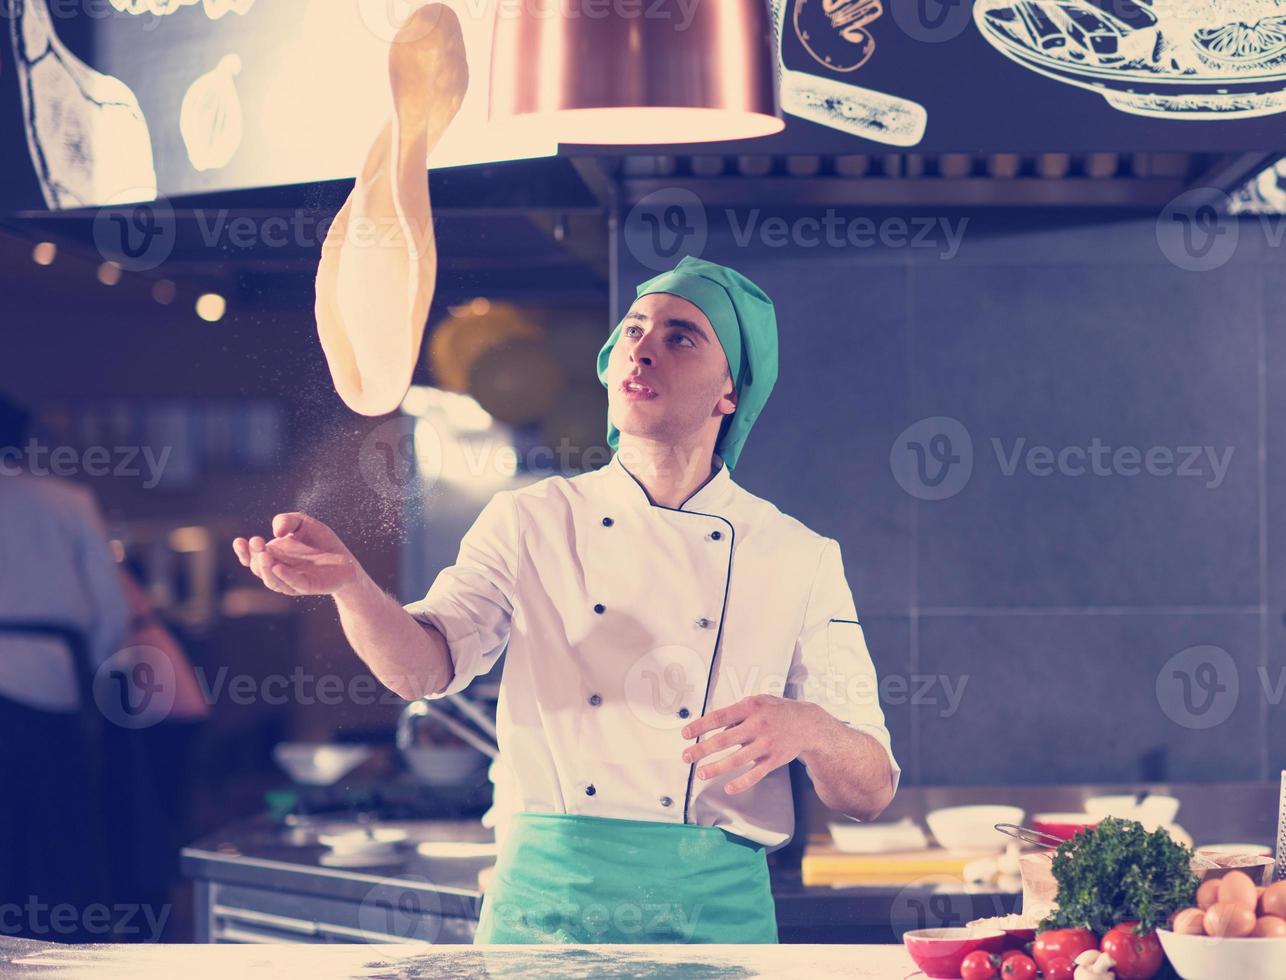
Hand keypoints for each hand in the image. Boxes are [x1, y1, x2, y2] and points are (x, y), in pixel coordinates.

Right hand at [232, 513, 360, 597]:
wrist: (345, 560)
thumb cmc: (321, 542)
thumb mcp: (303, 523)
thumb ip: (288, 520)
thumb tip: (276, 531)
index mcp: (273, 556)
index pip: (251, 557)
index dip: (243, 551)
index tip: (239, 540)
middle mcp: (278, 571)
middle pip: (259, 568)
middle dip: (255, 555)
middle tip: (257, 541)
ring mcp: (292, 581)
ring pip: (272, 581)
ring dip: (266, 569)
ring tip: (265, 555)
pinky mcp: (308, 587)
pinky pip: (294, 584)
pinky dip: (285, 577)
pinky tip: (279, 567)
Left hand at [680, 694, 825, 794]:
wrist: (807, 724)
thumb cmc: (776, 711)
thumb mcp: (756, 702)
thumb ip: (736, 713)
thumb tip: (715, 728)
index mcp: (749, 707)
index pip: (719, 717)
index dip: (700, 726)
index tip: (685, 734)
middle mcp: (757, 726)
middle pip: (724, 740)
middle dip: (701, 749)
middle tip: (685, 757)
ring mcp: (766, 744)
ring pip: (736, 760)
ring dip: (716, 768)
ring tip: (701, 773)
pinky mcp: (773, 760)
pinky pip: (755, 774)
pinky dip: (741, 783)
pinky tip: (728, 787)